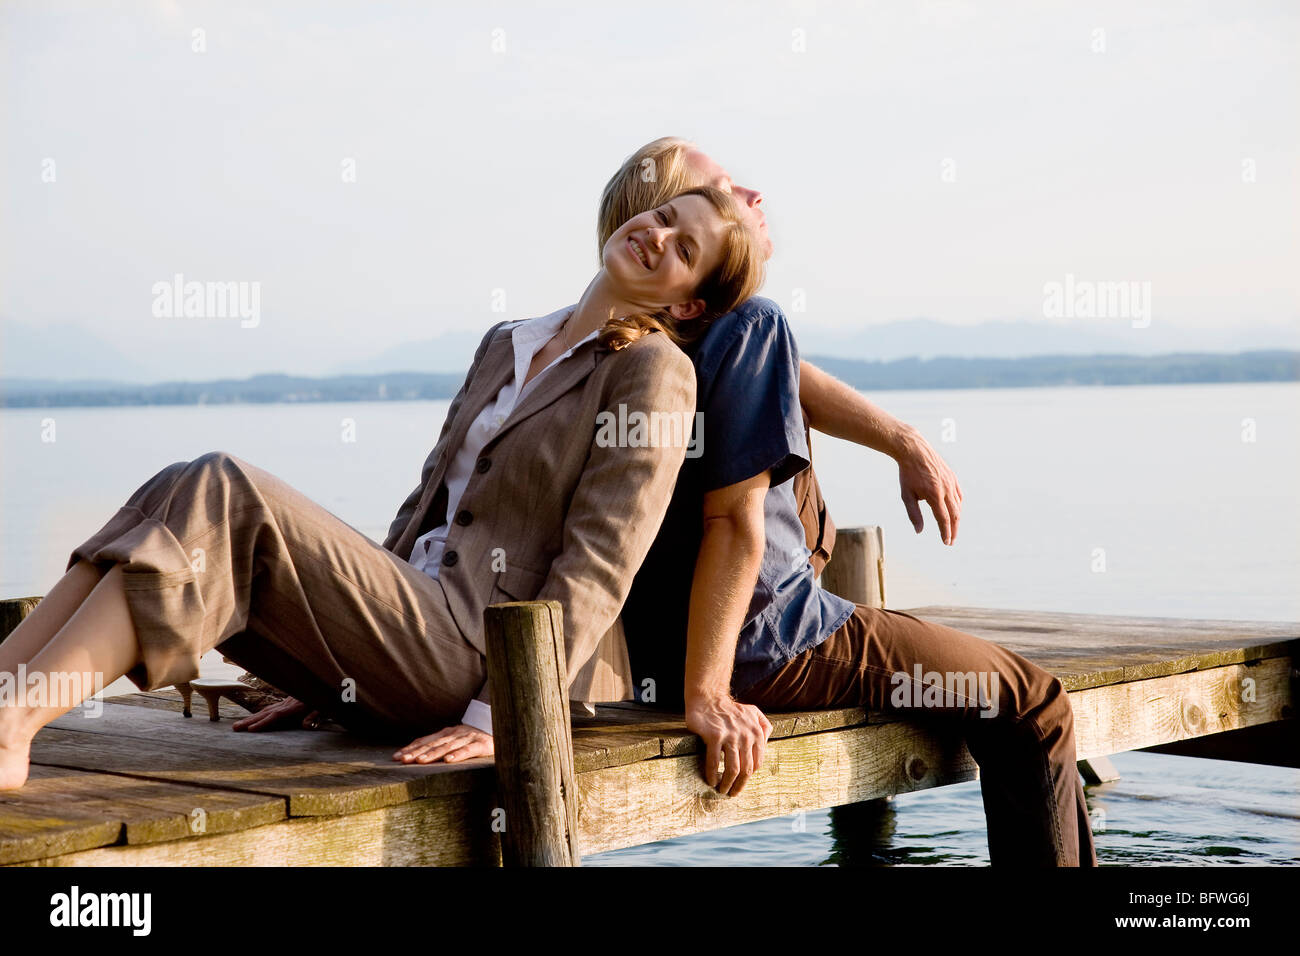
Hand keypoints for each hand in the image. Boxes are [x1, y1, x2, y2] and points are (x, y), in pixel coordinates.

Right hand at [231, 696, 322, 731]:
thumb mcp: (323, 708)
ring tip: (237, 725)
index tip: (250, 730)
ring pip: (265, 710)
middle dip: (249, 721)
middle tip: (234, 728)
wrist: (325, 683)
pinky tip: (253, 719)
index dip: (263, 723)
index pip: (275, 716)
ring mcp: (286, 702)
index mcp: (295, 707)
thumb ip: (314, 716)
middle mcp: (287, 704)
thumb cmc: (325, 698)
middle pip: (265, 713)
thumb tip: (305, 726)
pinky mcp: (287, 702)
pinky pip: (270, 709)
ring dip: (251, 718)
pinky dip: (260, 714)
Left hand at [393, 724, 492, 764]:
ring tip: (420, 761)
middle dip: (416, 751)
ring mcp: (469, 737)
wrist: (503, 728)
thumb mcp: (457, 740)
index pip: (425, 740)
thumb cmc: (476, 739)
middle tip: (403, 759)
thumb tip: (416, 756)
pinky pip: (468, 750)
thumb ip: (441, 746)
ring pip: (448, 746)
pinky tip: (448, 761)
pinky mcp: (482, 744)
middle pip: (433, 743)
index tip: (396, 756)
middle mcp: (456, 733)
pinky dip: (458, 755)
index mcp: (448, 733)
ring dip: (433, 753)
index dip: (411, 748)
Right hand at [685, 694, 772, 796]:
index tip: (741, 783)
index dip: (749, 777)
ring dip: (727, 784)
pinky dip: (713, 775)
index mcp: (756, 732)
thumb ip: (764, 726)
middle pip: (746, 769)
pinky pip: (714, 762)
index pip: (757, 763)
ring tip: (722, 790)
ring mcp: (730, 736)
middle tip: (732, 793)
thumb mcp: (753, 712)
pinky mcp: (714, 736)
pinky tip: (711, 781)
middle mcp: (746, 736)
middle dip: (740, 785)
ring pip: (732, 769)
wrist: (709, 697)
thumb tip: (767, 741)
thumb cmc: (730, 709)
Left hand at [897, 430, 963, 544]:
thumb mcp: (907, 495)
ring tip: (952, 528)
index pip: (944, 519)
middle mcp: (946, 489)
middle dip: (954, 530)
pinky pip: (959, 495)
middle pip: (955, 515)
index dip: (945, 532)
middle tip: (951, 541)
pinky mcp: (952, 477)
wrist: (914, 450)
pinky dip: (958, 505)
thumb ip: (913, 514)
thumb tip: (919, 531)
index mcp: (934, 495)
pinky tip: (955, 511)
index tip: (946, 542)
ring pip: (958, 505)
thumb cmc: (908, 474)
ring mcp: (951, 482)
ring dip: (956, 519)